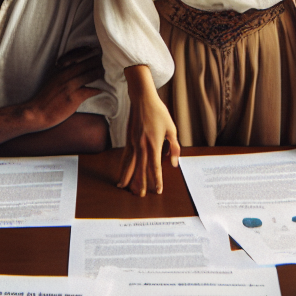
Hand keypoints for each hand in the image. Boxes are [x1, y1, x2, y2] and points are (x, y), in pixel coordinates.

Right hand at [21, 48, 104, 127]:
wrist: (37, 113)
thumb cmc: (45, 98)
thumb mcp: (52, 80)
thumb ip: (62, 74)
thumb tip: (73, 70)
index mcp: (59, 71)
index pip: (73, 56)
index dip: (85, 51)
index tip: (93, 48)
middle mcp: (64, 75)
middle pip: (84, 64)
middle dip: (96, 60)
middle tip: (106, 59)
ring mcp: (69, 86)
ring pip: (88, 75)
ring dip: (98, 72)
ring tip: (105, 71)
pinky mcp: (73, 97)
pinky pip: (89, 91)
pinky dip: (96, 90)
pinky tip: (101, 90)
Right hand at [115, 68, 178, 195]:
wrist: (142, 99)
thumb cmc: (159, 112)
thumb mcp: (171, 129)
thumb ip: (174, 147)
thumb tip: (174, 164)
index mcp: (154, 144)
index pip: (155, 167)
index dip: (157, 180)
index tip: (158, 190)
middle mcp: (142, 146)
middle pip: (140, 169)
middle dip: (139, 183)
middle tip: (139, 196)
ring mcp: (133, 143)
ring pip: (129, 164)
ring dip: (127, 177)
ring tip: (124, 188)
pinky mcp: (128, 140)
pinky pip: (125, 157)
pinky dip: (123, 166)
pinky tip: (121, 173)